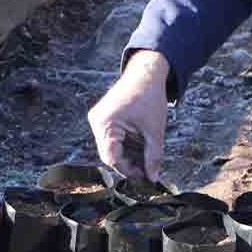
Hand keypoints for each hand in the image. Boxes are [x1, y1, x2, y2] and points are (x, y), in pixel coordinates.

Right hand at [87, 50, 169, 178]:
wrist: (146, 73)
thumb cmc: (150, 98)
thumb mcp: (155, 130)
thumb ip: (153, 156)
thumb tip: (153, 178)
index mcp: (106, 123)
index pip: (112, 158)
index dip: (128, 170)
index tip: (144, 176)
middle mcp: (96, 121)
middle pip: (109, 154)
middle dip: (128, 163)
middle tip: (146, 170)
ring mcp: (97, 119)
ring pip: (110, 147)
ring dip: (126, 154)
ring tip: (145, 157)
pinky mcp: (102, 117)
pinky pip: (110, 137)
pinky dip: (124, 144)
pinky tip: (138, 145)